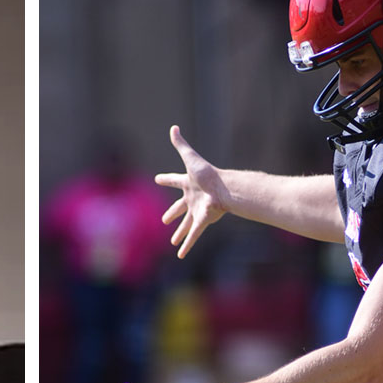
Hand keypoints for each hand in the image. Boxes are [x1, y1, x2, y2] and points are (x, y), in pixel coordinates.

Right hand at [155, 125, 228, 258]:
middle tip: (165, 220)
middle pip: (180, 208)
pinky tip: (181, 255)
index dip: (166, 179)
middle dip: (172, 214)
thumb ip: (181, 144)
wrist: (224, 188)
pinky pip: (193, 235)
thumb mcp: (191, 158)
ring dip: (179, 234)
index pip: (174, 181)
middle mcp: (192, 199)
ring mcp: (197, 211)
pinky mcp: (202, 221)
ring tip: (173, 242)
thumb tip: (173, 127)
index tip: (158, 179)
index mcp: (188, 184)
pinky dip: (187, 245)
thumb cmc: (208, 174)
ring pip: (186, 225)